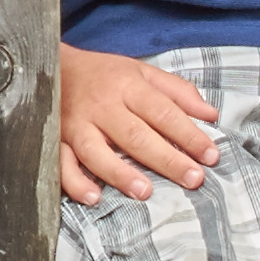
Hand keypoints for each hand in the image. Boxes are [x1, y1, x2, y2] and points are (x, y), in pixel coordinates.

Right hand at [57, 46, 220, 203]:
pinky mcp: (56, 139)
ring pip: (97, 151)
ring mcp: (77, 124)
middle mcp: (103, 106)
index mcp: (128, 86)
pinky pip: (62, 163)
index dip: (189, 135)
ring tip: (145, 193)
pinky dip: (75, 181)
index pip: (164, 112)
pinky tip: (93, 197)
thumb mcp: (141, 70)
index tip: (211, 156)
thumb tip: (211, 115)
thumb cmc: (102, 73)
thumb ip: (177, 91)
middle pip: (136, 135)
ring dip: (120, 173)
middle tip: (193, 179)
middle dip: (166, 158)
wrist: (48, 63)